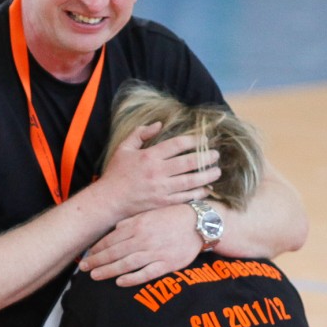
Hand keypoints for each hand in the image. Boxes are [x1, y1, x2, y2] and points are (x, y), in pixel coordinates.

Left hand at [81, 203, 203, 285]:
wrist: (200, 223)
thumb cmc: (173, 216)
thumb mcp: (151, 212)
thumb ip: (132, 221)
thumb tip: (116, 228)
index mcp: (139, 224)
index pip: (112, 238)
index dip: (98, 248)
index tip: (87, 254)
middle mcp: (144, 238)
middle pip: (115, 252)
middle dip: (97, 260)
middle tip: (84, 268)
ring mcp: (155, 252)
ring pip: (126, 263)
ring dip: (108, 270)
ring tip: (95, 276)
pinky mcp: (167, 264)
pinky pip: (146, 273)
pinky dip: (132, 278)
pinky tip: (120, 282)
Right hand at [97, 125, 219, 219]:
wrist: (109, 200)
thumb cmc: (116, 173)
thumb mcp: (124, 148)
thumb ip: (140, 134)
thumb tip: (158, 124)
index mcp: (149, 156)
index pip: (177, 144)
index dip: (194, 140)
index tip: (204, 139)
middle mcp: (157, 172)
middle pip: (189, 162)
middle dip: (206, 157)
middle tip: (216, 155)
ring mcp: (161, 189)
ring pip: (190, 181)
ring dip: (206, 175)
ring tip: (217, 171)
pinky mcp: (162, 203)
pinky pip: (184, 197)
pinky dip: (197, 193)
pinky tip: (206, 189)